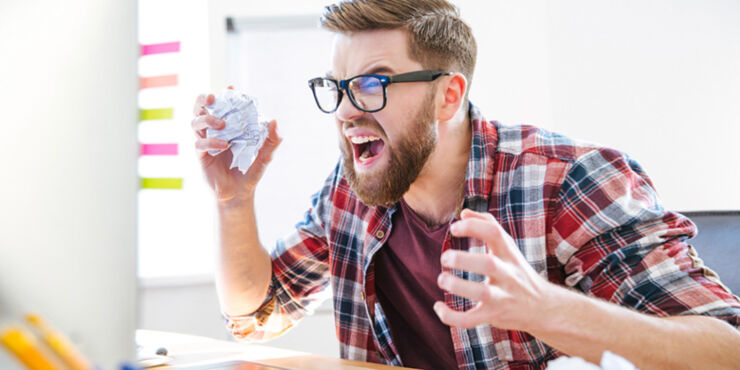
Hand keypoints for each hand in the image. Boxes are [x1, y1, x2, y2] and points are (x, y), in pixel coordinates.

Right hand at [191, 86, 281, 202]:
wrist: (239, 194)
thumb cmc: (249, 173)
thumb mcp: (265, 156)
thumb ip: (272, 140)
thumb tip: (274, 121)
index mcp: (228, 128)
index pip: (222, 106)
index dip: (224, 95)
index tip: (231, 88)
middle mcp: (214, 132)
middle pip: (200, 109)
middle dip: (203, 100)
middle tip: (213, 98)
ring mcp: (206, 143)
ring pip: (196, 123)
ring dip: (207, 119)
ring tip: (221, 124)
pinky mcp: (202, 156)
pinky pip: (200, 144)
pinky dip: (210, 142)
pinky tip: (223, 146)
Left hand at [433, 209, 557, 332]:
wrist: (543, 307)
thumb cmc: (517, 271)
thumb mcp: (508, 247)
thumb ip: (487, 225)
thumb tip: (464, 212)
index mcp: (509, 253)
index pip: (494, 233)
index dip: (473, 226)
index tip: (454, 228)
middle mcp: (508, 274)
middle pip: (488, 264)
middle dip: (463, 260)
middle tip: (445, 258)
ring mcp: (502, 297)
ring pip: (481, 292)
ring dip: (457, 286)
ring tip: (442, 279)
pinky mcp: (494, 316)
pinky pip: (471, 320)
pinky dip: (451, 317)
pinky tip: (438, 307)